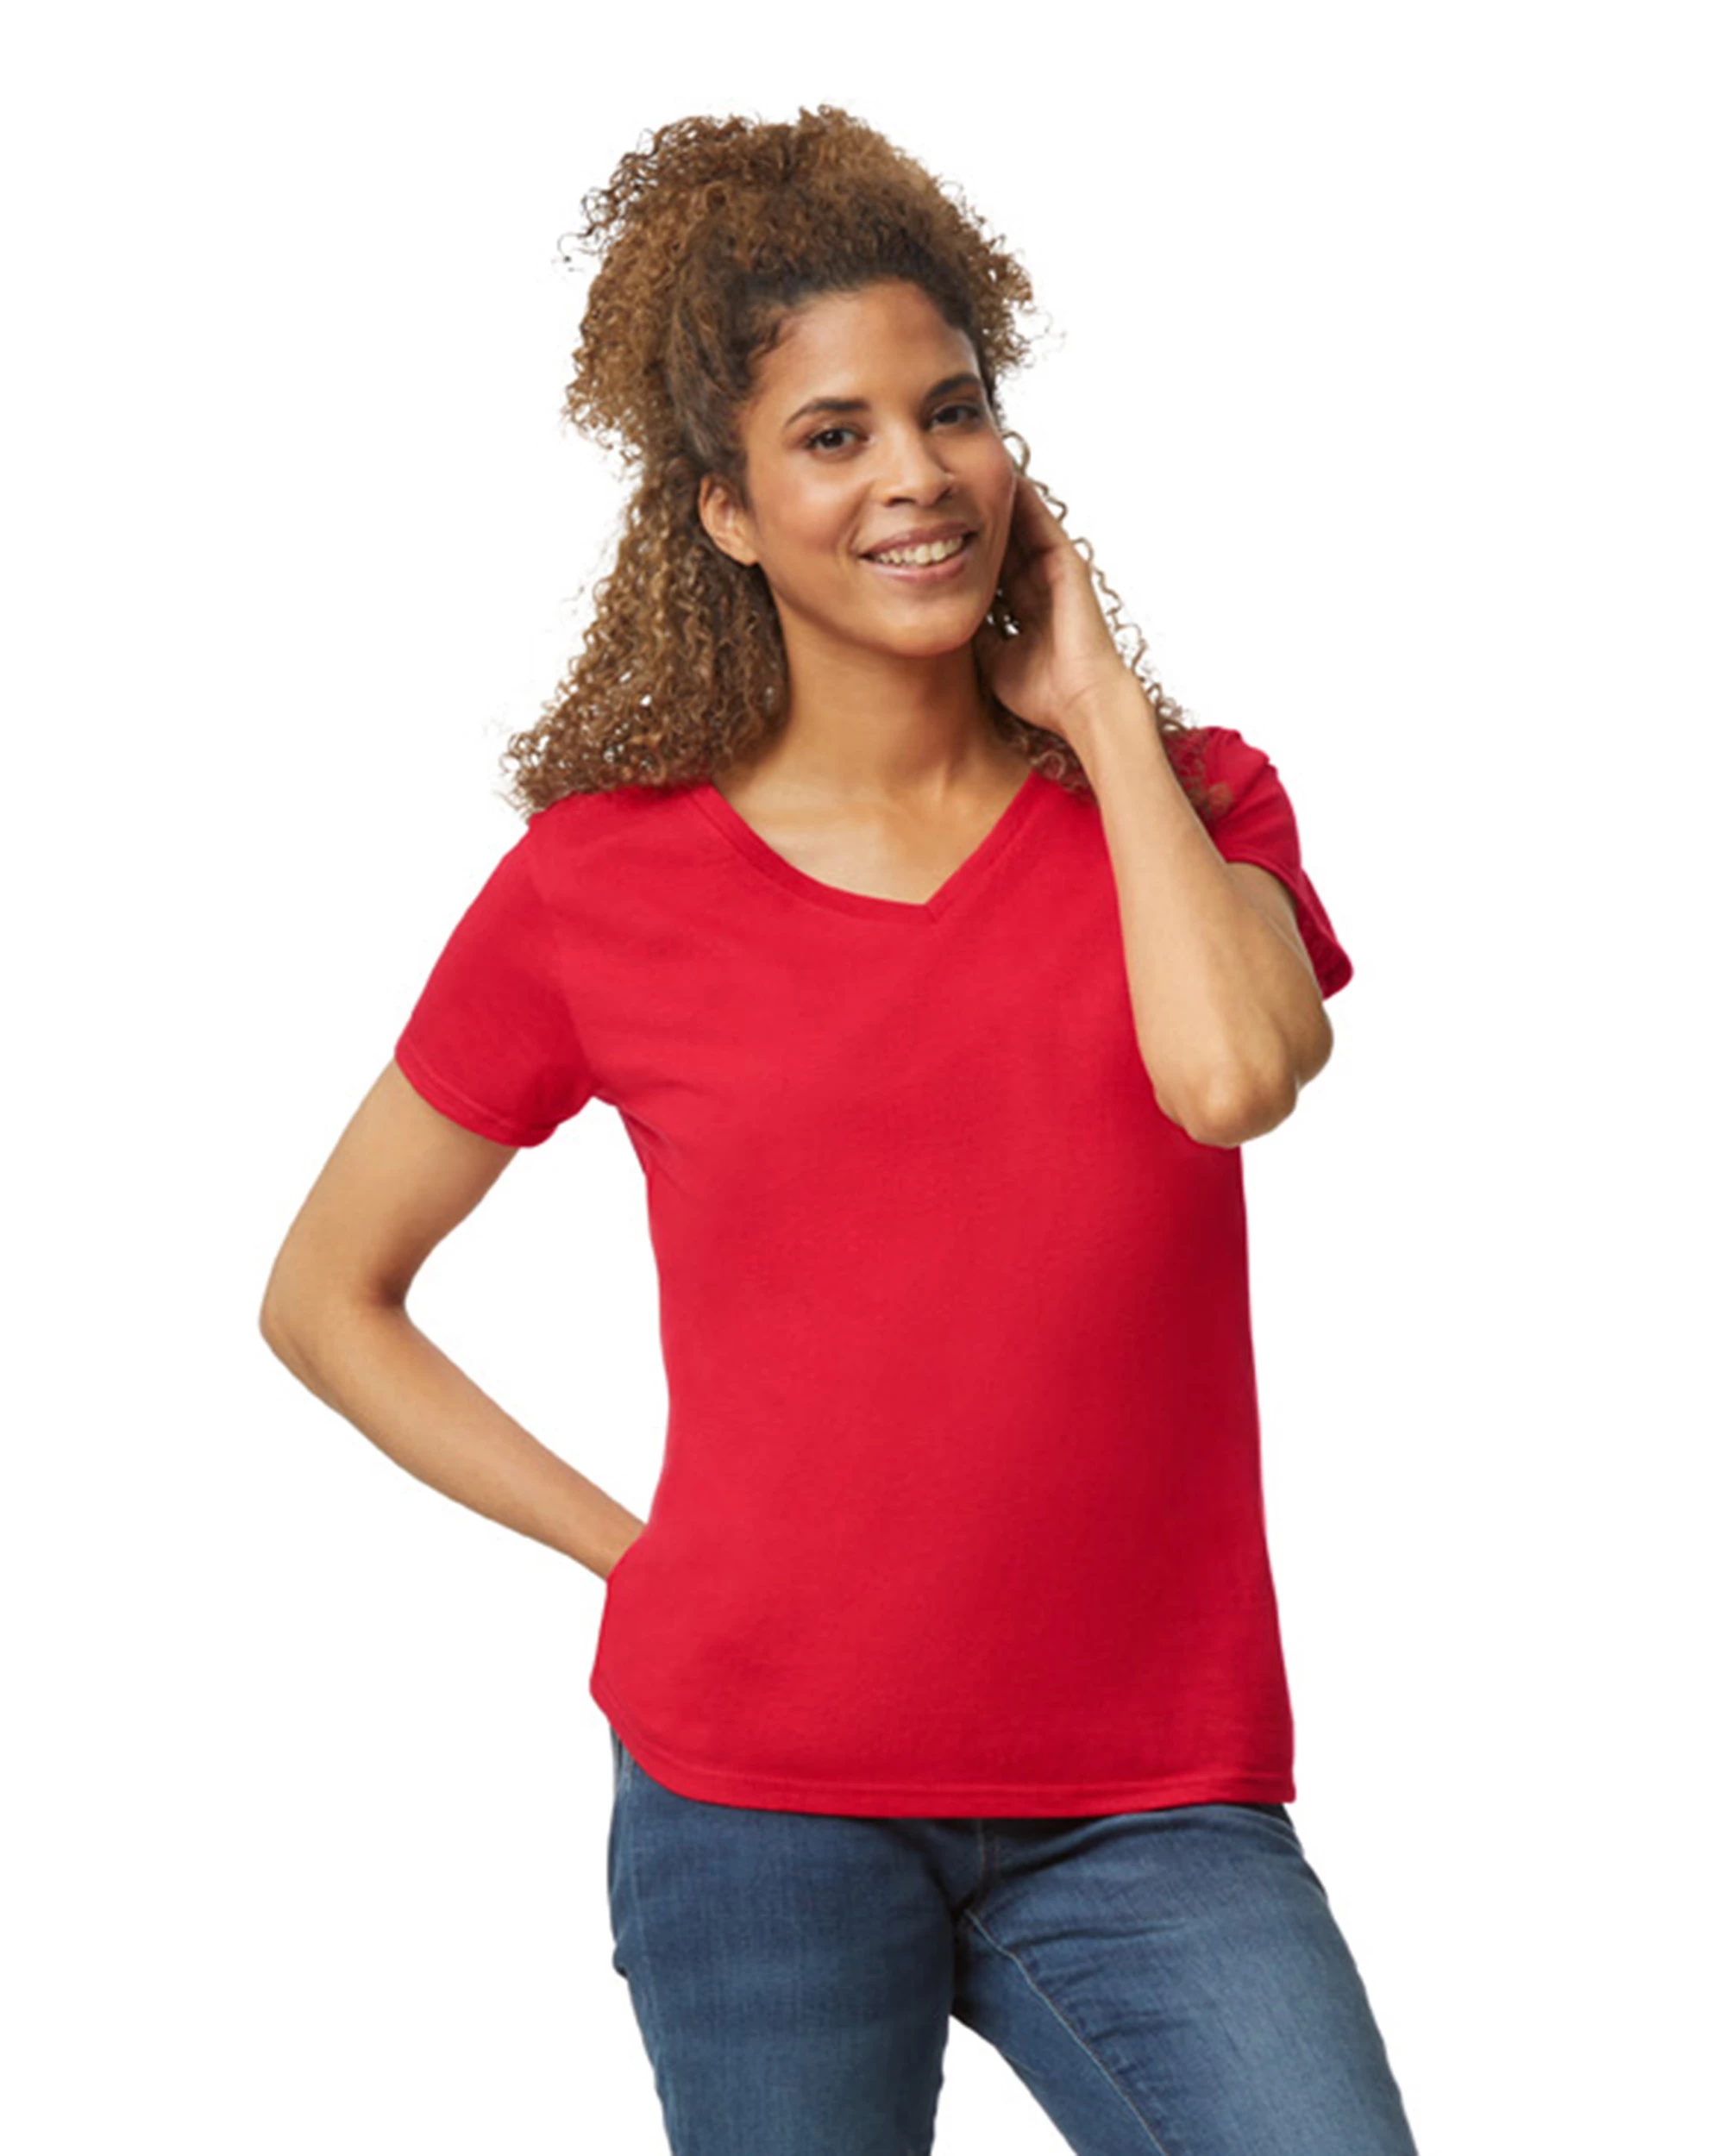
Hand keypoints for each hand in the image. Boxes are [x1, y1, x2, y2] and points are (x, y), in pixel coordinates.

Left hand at [972, 472, 1135, 741]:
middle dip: (976, 519)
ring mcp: (1053, 572)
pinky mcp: (1067, 564)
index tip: (936, 529)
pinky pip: (1042, 523)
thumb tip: (948, 616)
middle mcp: (1038, 585)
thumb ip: (975, 634)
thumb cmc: (1041, 692)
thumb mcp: (992, 659)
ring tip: (971, 472)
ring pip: (1020, 528)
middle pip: (1001, 543)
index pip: (989, 569)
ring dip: (998, 501)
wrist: (1079, 701)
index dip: (965, 551)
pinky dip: (1025, 501)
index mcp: (1022, 608)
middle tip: (949, 490)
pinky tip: (1005, 477)